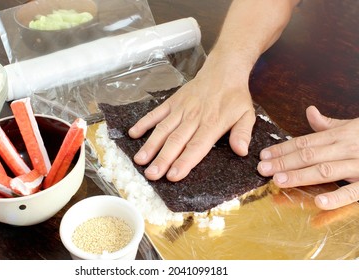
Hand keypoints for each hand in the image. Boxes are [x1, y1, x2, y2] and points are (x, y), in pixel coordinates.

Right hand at [128, 63, 255, 181]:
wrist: (223, 70)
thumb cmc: (234, 96)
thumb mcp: (247, 114)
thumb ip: (243, 133)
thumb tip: (242, 151)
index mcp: (212, 123)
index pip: (197, 146)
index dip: (184, 161)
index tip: (173, 176)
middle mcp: (194, 117)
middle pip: (176, 141)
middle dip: (162, 159)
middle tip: (151, 175)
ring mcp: (181, 109)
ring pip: (163, 129)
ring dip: (151, 145)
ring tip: (140, 160)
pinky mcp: (172, 102)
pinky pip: (156, 113)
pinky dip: (144, 122)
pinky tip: (133, 134)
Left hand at [257, 105, 358, 209]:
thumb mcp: (352, 125)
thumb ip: (329, 123)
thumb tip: (309, 112)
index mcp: (339, 135)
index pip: (304, 141)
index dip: (282, 149)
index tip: (263, 155)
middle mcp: (346, 147)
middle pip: (309, 154)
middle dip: (283, 162)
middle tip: (262, 169)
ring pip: (326, 169)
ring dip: (301, 175)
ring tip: (279, 180)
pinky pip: (354, 190)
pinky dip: (337, 197)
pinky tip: (319, 201)